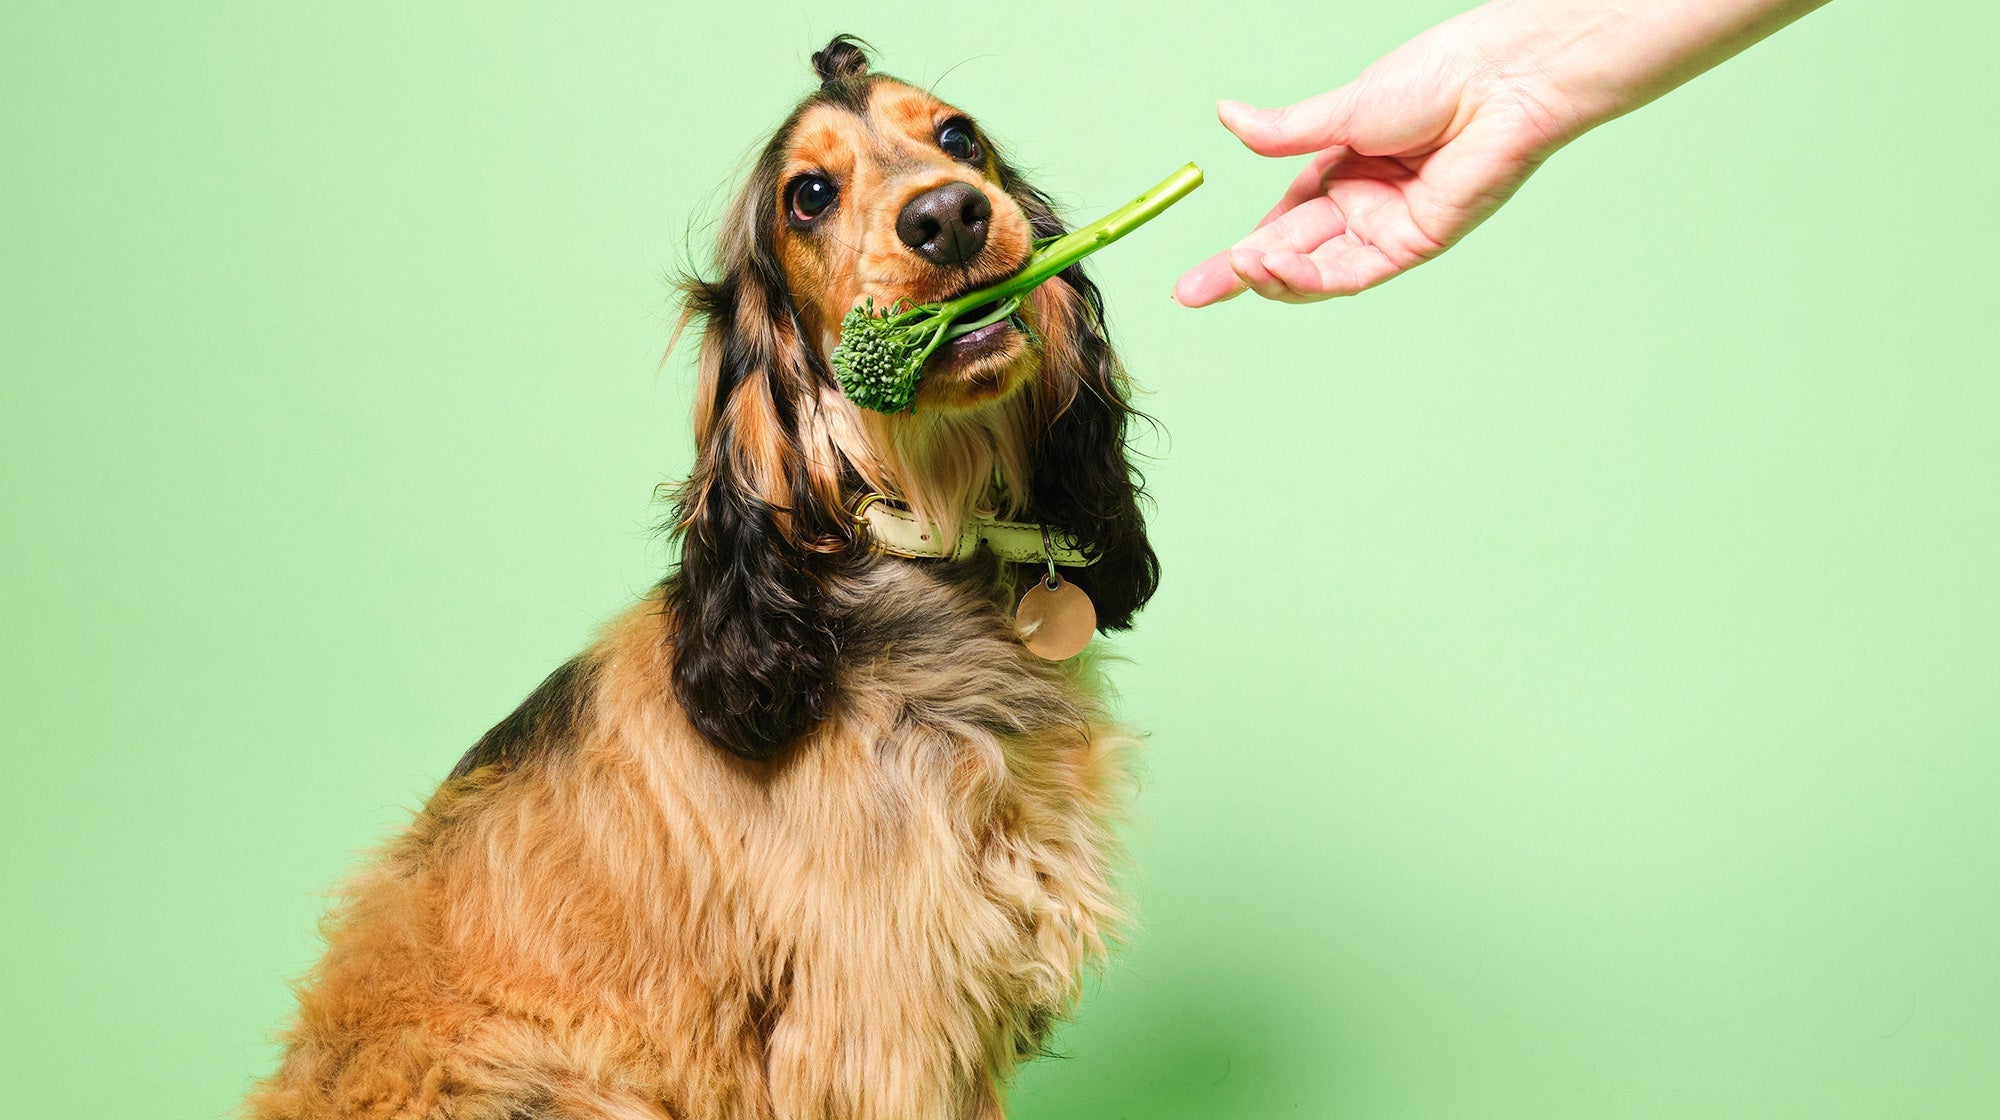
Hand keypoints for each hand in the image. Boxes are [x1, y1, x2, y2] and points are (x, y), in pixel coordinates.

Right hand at [1175, 10, 1576, 305]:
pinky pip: (1354, 272)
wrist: (1500, 80)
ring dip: (1274, 276)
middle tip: (1192, 292)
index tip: (1196, 278)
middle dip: (1240, 275)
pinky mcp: (1414, 243)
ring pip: (1318, 270)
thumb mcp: (1341, 108)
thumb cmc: (1436, 78)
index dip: (1238, 252)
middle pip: (1290, 254)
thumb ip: (1283, 130)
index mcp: (1340, 168)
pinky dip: (1313, 276)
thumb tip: (1226, 115)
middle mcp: (1361, 204)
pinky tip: (1277, 266)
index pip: (1279, 223)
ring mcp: (1387, 227)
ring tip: (1239, 269)